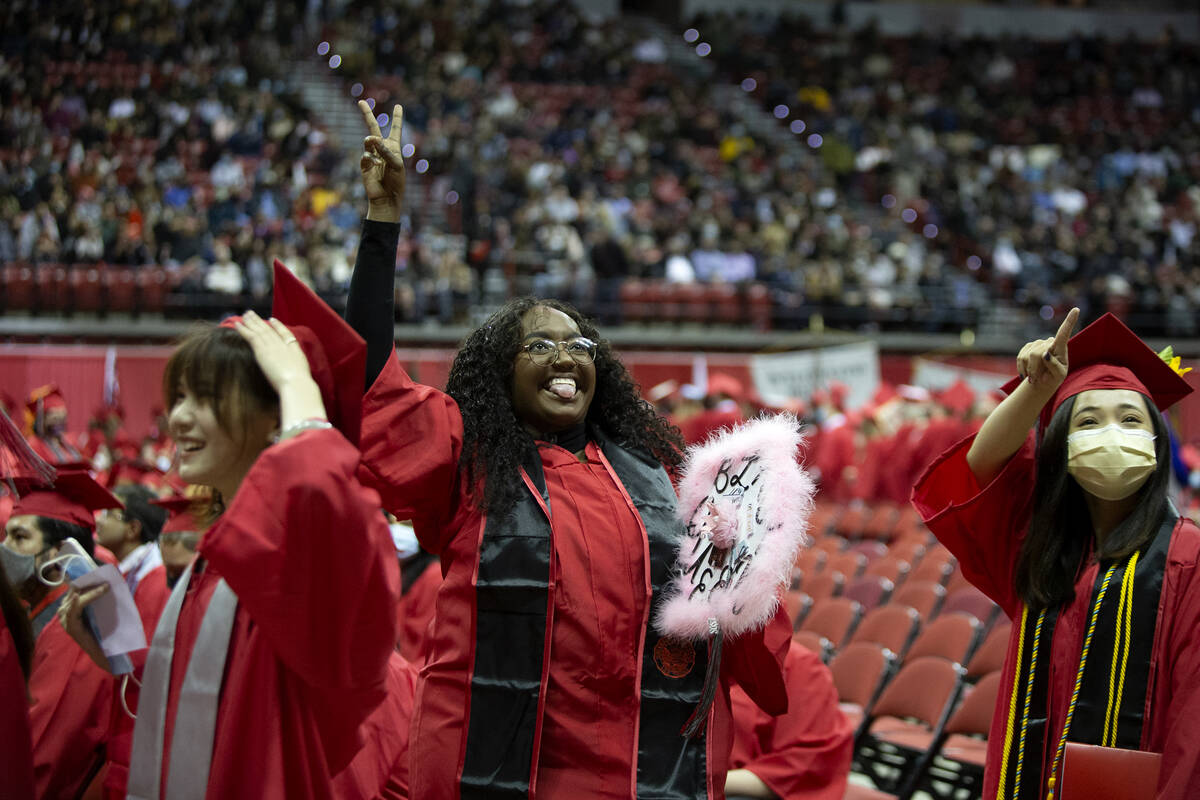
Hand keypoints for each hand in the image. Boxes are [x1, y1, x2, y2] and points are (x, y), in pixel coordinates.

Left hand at [58, 584, 113, 671]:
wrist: (87, 641)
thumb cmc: (96, 646)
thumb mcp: (100, 654)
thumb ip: (106, 662)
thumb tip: (118, 675)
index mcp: (71, 627)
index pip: (73, 611)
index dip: (79, 602)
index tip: (86, 594)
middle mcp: (65, 616)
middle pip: (74, 598)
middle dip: (89, 589)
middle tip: (106, 585)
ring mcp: (65, 607)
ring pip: (72, 591)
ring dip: (86, 584)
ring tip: (102, 579)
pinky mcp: (69, 601)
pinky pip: (74, 589)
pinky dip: (84, 583)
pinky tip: (95, 579)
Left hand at [234, 311, 317, 392]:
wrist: (296, 383)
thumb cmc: (300, 382)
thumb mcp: (303, 371)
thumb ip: (296, 366)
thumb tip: (292, 369)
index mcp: (294, 348)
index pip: (285, 333)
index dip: (278, 326)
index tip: (272, 320)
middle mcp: (282, 344)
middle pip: (269, 329)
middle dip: (260, 321)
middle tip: (251, 313)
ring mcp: (271, 347)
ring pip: (259, 330)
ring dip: (251, 321)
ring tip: (244, 315)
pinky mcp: (262, 351)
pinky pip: (251, 336)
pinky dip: (244, 329)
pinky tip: (238, 324)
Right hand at [357, 100, 404, 219]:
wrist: (387, 198)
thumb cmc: (396, 182)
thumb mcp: (396, 164)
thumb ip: (385, 150)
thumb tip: (370, 138)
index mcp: (394, 147)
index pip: (395, 129)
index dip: (397, 118)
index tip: (399, 106)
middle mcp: (382, 149)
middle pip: (373, 128)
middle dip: (367, 115)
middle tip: (361, 101)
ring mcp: (372, 155)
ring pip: (369, 140)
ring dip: (372, 141)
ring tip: (372, 142)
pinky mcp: (364, 163)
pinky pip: (366, 155)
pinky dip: (371, 159)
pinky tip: (376, 165)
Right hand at [1017, 307, 1078, 390]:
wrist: (1042, 381)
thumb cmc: (1054, 378)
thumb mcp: (1058, 376)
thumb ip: (1054, 365)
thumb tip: (1045, 354)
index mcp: (1061, 348)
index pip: (1064, 333)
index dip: (1069, 321)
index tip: (1076, 309)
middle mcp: (1049, 342)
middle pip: (1038, 353)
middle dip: (1035, 368)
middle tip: (1037, 379)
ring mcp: (1037, 344)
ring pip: (1028, 356)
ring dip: (1030, 370)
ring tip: (1034, 377)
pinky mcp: (1027, 347)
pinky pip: (1020, 357)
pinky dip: (1022, 368)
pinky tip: (1027, 374)